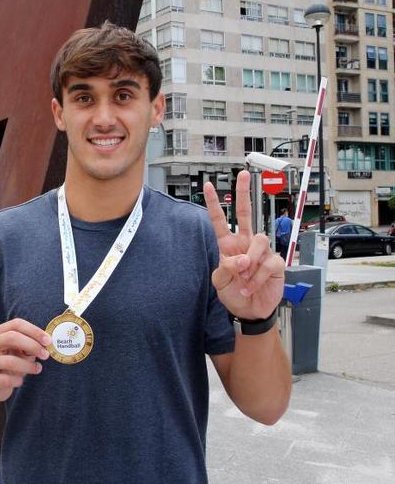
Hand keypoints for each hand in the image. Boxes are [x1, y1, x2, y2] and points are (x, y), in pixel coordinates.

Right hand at [0, 318, 50, 401]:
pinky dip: (17, 380)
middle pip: (11, 337)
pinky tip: (20, 381)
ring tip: (37, 369)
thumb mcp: (17, 352)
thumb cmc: (7, 365)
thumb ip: (29, 345)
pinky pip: (5, 379)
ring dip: (28, 366)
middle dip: (32, 345)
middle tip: (46, 355)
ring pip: (9, 361)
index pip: (15, 324)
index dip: (34, 330)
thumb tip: (46, 343)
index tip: (48, 341)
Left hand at [203, 171, 284, 319]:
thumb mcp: (220, 283)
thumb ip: (225, 268)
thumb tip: (242, 258)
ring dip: (250, 262)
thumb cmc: (233, 294)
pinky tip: (253, 286)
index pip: (220, 221)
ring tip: (245, 279)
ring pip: (259, 240)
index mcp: (228, 245)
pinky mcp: (275, 263)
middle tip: (243, 173)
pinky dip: (258, 277)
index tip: (208, 186)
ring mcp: (262, 251)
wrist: (250, 311)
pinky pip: (269, 262)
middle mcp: (246, 243)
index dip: (213, 204)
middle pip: (246, 213)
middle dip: (244, 193)